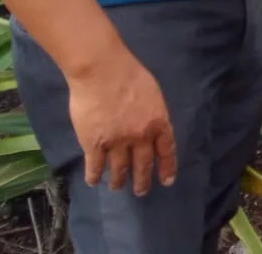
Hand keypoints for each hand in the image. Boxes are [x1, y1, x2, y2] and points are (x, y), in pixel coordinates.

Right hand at [68, 47, 175, 195]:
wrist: (102, 71)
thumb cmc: (129, 74)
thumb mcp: (153, 93)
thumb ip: (153, 112)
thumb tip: (152, 125)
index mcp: (157, 122)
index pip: (166, 150)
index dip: (167, 167)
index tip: (166, 181)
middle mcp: (140, 137)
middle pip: (143, 165)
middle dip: (142, 181)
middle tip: (141, 191)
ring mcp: (116, 142)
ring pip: (119, 170)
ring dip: (119, 181)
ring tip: (117, 186)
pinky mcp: (94, 144)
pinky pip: (95, 167)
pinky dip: (94, 176)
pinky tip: (94, 181)